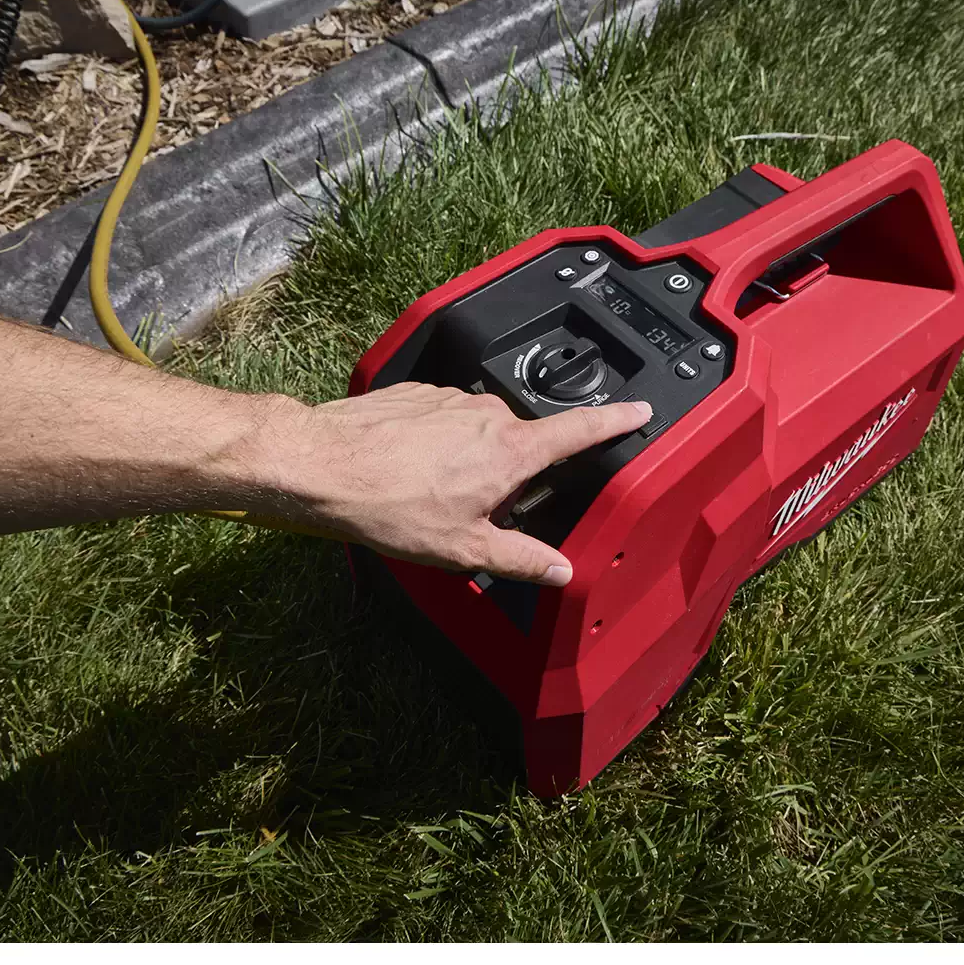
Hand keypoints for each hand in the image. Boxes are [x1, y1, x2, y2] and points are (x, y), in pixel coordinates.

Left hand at [263, 383, 651, 584]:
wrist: (324, 465)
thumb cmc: (391, 506)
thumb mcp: (464, 548)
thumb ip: (520, 558)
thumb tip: (560, 570)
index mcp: (511, 450)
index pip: (579, 431)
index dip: (614, 422)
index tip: (639, 411)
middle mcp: (487, 414)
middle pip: (519, 443)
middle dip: (508, 474)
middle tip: (473, 509)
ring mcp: (451, 399)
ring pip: (477, 432)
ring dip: (465, 459)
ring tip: (427, 492)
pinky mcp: (418, 394)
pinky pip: (442, 420)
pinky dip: (433, 444)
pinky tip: (407, 469)